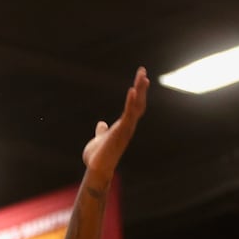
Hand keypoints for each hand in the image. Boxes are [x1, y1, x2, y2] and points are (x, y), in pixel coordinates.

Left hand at [83, 65, 148, 181]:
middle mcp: (127, 126)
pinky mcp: (122, 132)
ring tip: (142, 76)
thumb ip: (102, 131)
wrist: (95, 167)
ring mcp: (126, 129)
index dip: (138, 92)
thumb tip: (101, 125)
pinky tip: (132, 90)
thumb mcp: (99, 138)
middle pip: (138, 103)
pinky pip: (129, 115)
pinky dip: (131, 102)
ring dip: (139, 91)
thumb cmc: (98, 156)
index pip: (133, 106)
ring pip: (136, 107)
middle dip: (141, 87)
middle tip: (142, 71)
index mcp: (123, 125)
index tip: (141, 78)